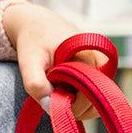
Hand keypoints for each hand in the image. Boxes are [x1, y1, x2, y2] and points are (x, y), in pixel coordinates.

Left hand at [1, 3, 104, 119]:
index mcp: (90, 57)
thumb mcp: (28, 61)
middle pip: (95, 104)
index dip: (70, 106)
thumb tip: (50, 107)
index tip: (51, 101)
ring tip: (56, 89)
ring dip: (74, 105)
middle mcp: (102, 64)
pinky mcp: (98, 74)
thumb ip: (36, 85)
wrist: (39, 24)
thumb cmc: (34, 41)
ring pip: (95, 104)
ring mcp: (102, 69)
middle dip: (72, 107)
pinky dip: (77, 100)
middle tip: (51, 94)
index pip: (90, 97)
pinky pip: (92, 98)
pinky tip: (62, 89)